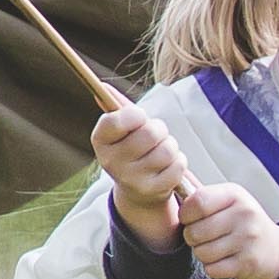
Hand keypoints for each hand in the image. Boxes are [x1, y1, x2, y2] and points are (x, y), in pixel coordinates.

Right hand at [91, 98, 191, 240]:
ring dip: (170, 146)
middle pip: (150, 133)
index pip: (116, 120)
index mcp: (100, 141)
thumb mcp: (121, 131)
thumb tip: (103, 86)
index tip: (140, 118)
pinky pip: (178, 166)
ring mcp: (131, 179)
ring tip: (162, 151)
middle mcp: (111, 162)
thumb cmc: (132, 149)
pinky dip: (178, 162)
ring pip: (167, 150)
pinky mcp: (152, 191)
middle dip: (159, 130)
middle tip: (155, 136)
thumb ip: (117, 108)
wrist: (137, 192)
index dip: (134, 115)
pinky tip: (168, 166)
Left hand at [175, 182, 278, 278]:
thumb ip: (202, 193)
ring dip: (202, 253)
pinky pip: (212, 269)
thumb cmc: (243, 221)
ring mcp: (247, 240)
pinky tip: (223, 260)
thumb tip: (175, 175)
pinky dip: (212, 268)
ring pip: (202, 252)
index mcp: (235, 195)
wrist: (274, 249)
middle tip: (202, 236)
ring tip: (214, 247)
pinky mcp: (247, 263)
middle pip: (195, 231)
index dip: (186, 214)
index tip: (189, 218)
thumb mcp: (228, 199)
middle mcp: (244, 215)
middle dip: (192, 237)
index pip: (197, 202)